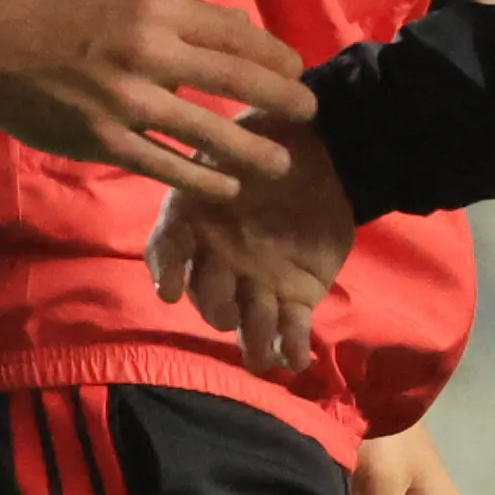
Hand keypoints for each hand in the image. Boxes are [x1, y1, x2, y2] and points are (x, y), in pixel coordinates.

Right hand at [0, 0, 314, 201]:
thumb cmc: (66, 20)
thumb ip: (184, 16)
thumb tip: (242, 29)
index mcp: (154, 11)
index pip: (231, 33)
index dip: (271, 54)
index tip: (296, 69)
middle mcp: (146, 52)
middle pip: (231, 78)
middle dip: (279, 97)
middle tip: (308, 113)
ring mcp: (125, 101)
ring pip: (204, 129)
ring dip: (249, 150)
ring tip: (279, 164)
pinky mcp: (104, 140)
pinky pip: (163, 164)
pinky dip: (199, 178)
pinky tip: (226, 187)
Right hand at [145, 116, 356, 376]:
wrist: (328, 154)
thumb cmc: (274, 138)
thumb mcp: (241, 135)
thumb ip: (222, 150)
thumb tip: (206, 137)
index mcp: (196, 221)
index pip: (168, 249)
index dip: (166, 270)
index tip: (168, 291)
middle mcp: (219, 259)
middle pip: (208, 293)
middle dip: (215, 307)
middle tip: (227, 314)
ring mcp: (257, 282)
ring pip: (247, 319)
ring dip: (251, 339)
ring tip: (260, 355)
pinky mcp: (295, 296)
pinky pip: (289, 327)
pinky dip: (291, 347)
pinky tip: (295, 359)